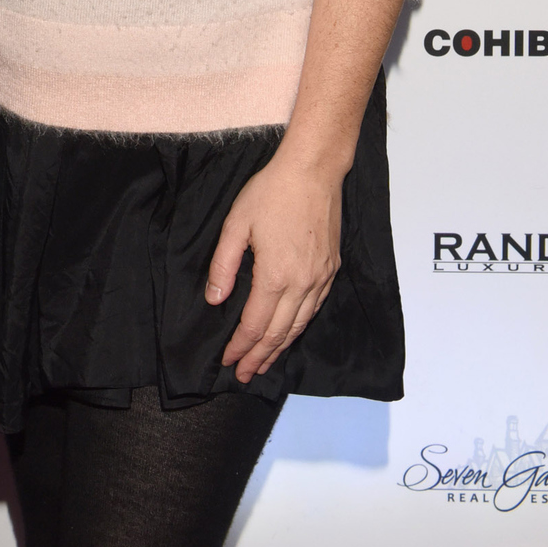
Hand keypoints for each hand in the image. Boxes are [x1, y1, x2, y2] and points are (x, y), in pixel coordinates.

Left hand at [205, 153, 342, 382]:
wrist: (314, 171)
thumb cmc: (272, 193)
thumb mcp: (236, 224)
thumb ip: (224, 265)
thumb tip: (216, 299)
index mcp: (275, 276)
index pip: (255, 325)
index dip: (240, 347)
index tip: (228, 362)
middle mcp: (302, 284)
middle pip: (279, 333)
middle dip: (260, 357)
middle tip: (245, 375)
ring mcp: (320, 278)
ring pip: (300, 325)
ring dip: (281, 348)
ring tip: (265, 363)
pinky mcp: (331, 269)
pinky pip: (315, 308)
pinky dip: (300, 327)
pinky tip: (291, 332)